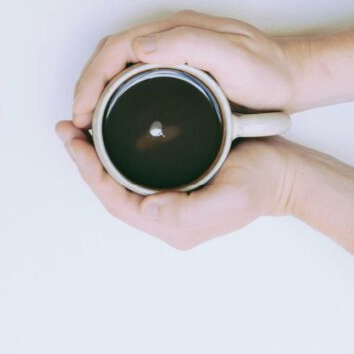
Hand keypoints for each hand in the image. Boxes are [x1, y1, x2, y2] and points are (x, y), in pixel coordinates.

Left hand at [55, 121, 295, 248]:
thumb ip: (188, 210)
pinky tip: (104, 133)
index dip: (90, 172)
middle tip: (66, 130)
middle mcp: (163, 216)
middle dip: (84, 161)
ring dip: (94, 156)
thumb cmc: (262, 183)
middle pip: (109, 190)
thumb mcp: (230, 198)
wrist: (288, 174)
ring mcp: (167, 199)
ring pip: (117, 180)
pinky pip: (132, 171)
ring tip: (76, 130)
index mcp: (171, 224)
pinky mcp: (173, 182)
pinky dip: (112, 153)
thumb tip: (148, 208)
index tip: (75, 143)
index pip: (114, 199)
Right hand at [72, 10, 307, 127]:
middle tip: (77, 119)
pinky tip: (113, 113)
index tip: (82, 109)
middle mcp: (169, 36)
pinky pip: (133, 75)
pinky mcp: (177, 66)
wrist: (295, 77)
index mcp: (175, 30)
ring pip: (118, 65)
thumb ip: (188, 45)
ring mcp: (172, 50)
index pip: (116, 48)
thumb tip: (137, 46)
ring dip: (97, 89)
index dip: (92, 78)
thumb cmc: (269, 71)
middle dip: (86, 85)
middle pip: (110, 55)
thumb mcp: (233, 57)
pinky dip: (114, 92)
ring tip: (87, 119)